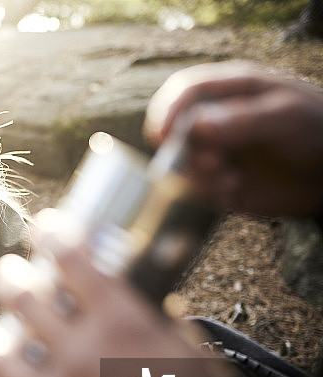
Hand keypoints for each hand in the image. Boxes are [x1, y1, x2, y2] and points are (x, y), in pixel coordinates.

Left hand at [0, 210, 229, 376]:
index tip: (44, 229)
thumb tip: (137, 296)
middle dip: (7, 277)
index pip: (74, 259)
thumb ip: (156, 320)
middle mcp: (81, 357)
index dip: (52, 233)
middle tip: (8, 276)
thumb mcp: (191, 350)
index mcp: (120, 325)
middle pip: (22, 298)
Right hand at [144, 60, 322, 215]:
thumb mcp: (286, 117)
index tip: (164, 136)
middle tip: (210, 162)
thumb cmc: (316, 129)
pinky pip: (195, 188)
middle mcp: (214, 118)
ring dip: (198, 175)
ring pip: (180, 162)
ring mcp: (215, 150)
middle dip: (181, 149)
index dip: (166, 111)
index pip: (183, 91)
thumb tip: (196, 124)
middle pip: (171, 129)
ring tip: (231, 179)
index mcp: (229, 89)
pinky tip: (235, 190)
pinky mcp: (217, 180)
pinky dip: (208, 192)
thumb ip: (243, 118)